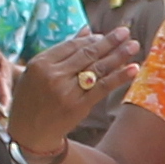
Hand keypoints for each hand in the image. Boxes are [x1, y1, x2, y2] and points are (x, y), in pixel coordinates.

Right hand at [9, 28, 138, 154]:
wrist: (30, 133)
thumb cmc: (33, 99)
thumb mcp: (38, 72)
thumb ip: (63, 51)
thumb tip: (87, 30)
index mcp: (40, 63)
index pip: (72, 45)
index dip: (91, 39)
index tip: (105, 35)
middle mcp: (53, 75)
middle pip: (87, 54)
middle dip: (109, 42)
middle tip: (125, 32)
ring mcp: (67, 91)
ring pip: (97, 69)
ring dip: (118, 55)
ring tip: (134, 45)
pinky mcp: (78, 106)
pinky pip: (102, 88)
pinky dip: (119, 77)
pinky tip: (132, 68)